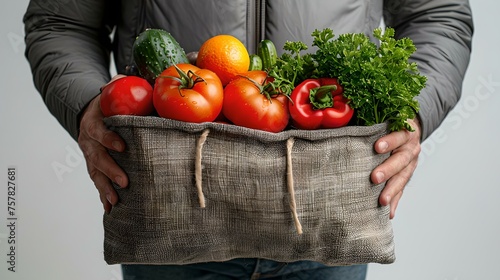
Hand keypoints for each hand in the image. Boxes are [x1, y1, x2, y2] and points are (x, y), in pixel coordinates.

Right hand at [78, 75, 127, 212]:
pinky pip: (96, 181)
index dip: (109, 139)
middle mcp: (88, 140)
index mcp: (94, 122)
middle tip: (124, 182)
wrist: (91, 111)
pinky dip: (102, 195)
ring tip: (116, 202)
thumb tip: (135, 81)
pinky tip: (110, 209)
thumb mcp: (114, 90)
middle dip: (110, 170)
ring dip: (104, 188)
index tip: (123, 147)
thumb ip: (123, 84)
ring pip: (94, 173)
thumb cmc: (110, 101)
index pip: (99, 131)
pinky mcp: (93, 165)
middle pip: (96, 157)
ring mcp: (89, 154)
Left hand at [371, 118, 420, 218]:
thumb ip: (368, 119)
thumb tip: (343, 112)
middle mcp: (410, 149)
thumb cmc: (390, 124)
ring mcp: (410, 164)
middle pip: (401, 160)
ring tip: (382, 200)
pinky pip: (402, 190)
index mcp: (405, 132)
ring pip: (403, 177)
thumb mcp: (385, 117)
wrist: (410, 131)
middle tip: (374, 178)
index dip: (390, 141)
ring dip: (392, 190)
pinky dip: (395, 201)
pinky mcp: (406, 176)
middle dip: (388, 169)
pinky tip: (389, 212)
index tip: (377, 146)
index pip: (399, 135)